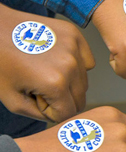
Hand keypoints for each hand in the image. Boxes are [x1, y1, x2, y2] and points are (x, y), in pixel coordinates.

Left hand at [0, 3, 93, 122]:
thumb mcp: (12, 100)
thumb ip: (39, 115)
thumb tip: (60, 116)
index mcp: (55, 83)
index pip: (68, 113)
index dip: (51, 112)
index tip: (35, 100)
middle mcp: (71, 65)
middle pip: (80, 99)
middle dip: (61, 100)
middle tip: (40, 88)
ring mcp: (75, 48)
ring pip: (84, 82)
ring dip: (69, 84)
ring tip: (46, 72)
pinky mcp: (75, 35)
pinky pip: (87, 62)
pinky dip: (77, 66)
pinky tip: (57, 61)